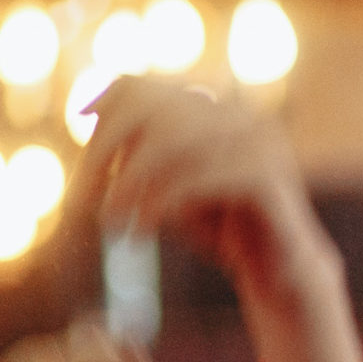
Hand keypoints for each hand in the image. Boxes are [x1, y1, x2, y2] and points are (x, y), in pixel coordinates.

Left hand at [77, 77, 362, 361]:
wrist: (282, 277)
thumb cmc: (223, 231)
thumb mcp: (168, 187)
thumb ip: (137, 153)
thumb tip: (88, 110)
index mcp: (214, 106)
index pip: (142, 84)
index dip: (103, 105)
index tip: (80, 137)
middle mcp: (237, 113)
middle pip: (149, 109)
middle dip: (104, 152)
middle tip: (81, 202)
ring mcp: (258, 140)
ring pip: (171, 142)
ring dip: (130, 185)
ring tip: (113, 224)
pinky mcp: (268, 176)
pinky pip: (199, 176)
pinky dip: (162, 202)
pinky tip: (144, 230)